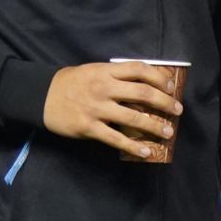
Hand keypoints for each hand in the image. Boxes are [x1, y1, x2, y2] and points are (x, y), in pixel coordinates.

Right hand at [42, 62, 182, 159]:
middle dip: (164, 103)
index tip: (171, 86)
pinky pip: (116, 139)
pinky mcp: (89, 128)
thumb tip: (144, 84)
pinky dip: (133, 146)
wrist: (42, 97)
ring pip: (133, 118)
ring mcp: (97, 109)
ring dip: (155, 126)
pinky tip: (146, 151)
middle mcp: (104, 88)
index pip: (139, 69)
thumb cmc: (71, 82)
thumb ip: (115, 75)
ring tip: (168, 132)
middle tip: (177, 110)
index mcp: (106, 71)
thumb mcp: (93, 70)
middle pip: (142, 93)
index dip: (159, 77)